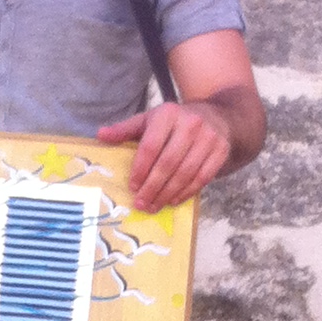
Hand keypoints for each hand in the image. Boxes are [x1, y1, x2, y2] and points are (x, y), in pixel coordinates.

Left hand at [97, 100, 231, 211]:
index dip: (141, 169)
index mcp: (168, 114)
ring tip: (154, 206)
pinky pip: (202, 177)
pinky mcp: (221, 151)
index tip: (132, 186)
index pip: (151, 146)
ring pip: (185, 173)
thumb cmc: (175, 122)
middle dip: (153, 187)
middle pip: (168, 163)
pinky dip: (187, 192)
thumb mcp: (150, 120)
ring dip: (168, 194)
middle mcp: (190, 124)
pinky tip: (173, 200)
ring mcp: (209, 138)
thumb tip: (100, 135)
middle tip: (141, 204)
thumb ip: (126, 129)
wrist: (218, 116)